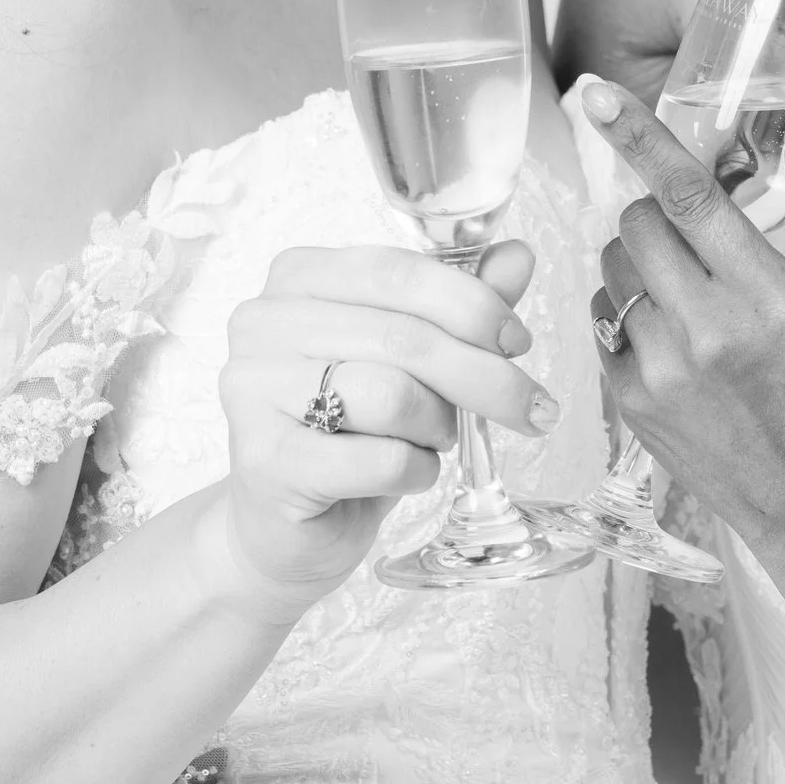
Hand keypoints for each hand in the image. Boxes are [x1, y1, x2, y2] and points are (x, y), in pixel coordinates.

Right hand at [219, 239, 553, 606]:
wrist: (284, 526)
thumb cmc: (348, 433)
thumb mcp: (410, 363)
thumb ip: (457, 306)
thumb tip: (515, 257)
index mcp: (298, 278)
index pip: (397, 271)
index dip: (472, 304)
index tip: (518, 341)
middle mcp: (263, 323)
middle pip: (404, 337)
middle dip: (485, 377)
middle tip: (530, 409)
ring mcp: (253, 389)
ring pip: (392, 396)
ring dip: (439, 426)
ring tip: (435, 441)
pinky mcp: (264, 458)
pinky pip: (378, 460)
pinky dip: (416, 470)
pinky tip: (408, 473)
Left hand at [578, 77, 784, 609]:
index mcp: (778, 303)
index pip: (688, 197)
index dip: (638, 136)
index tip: (594, 95)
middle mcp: (708, 337)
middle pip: (639, 222)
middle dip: (666, 208)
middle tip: (707, 232)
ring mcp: (661, 376)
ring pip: (615, 270)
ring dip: (648, 260)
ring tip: (699, 292)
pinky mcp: (634, 408)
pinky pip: (606, 322)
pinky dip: (634, 310)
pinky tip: (682, 335)